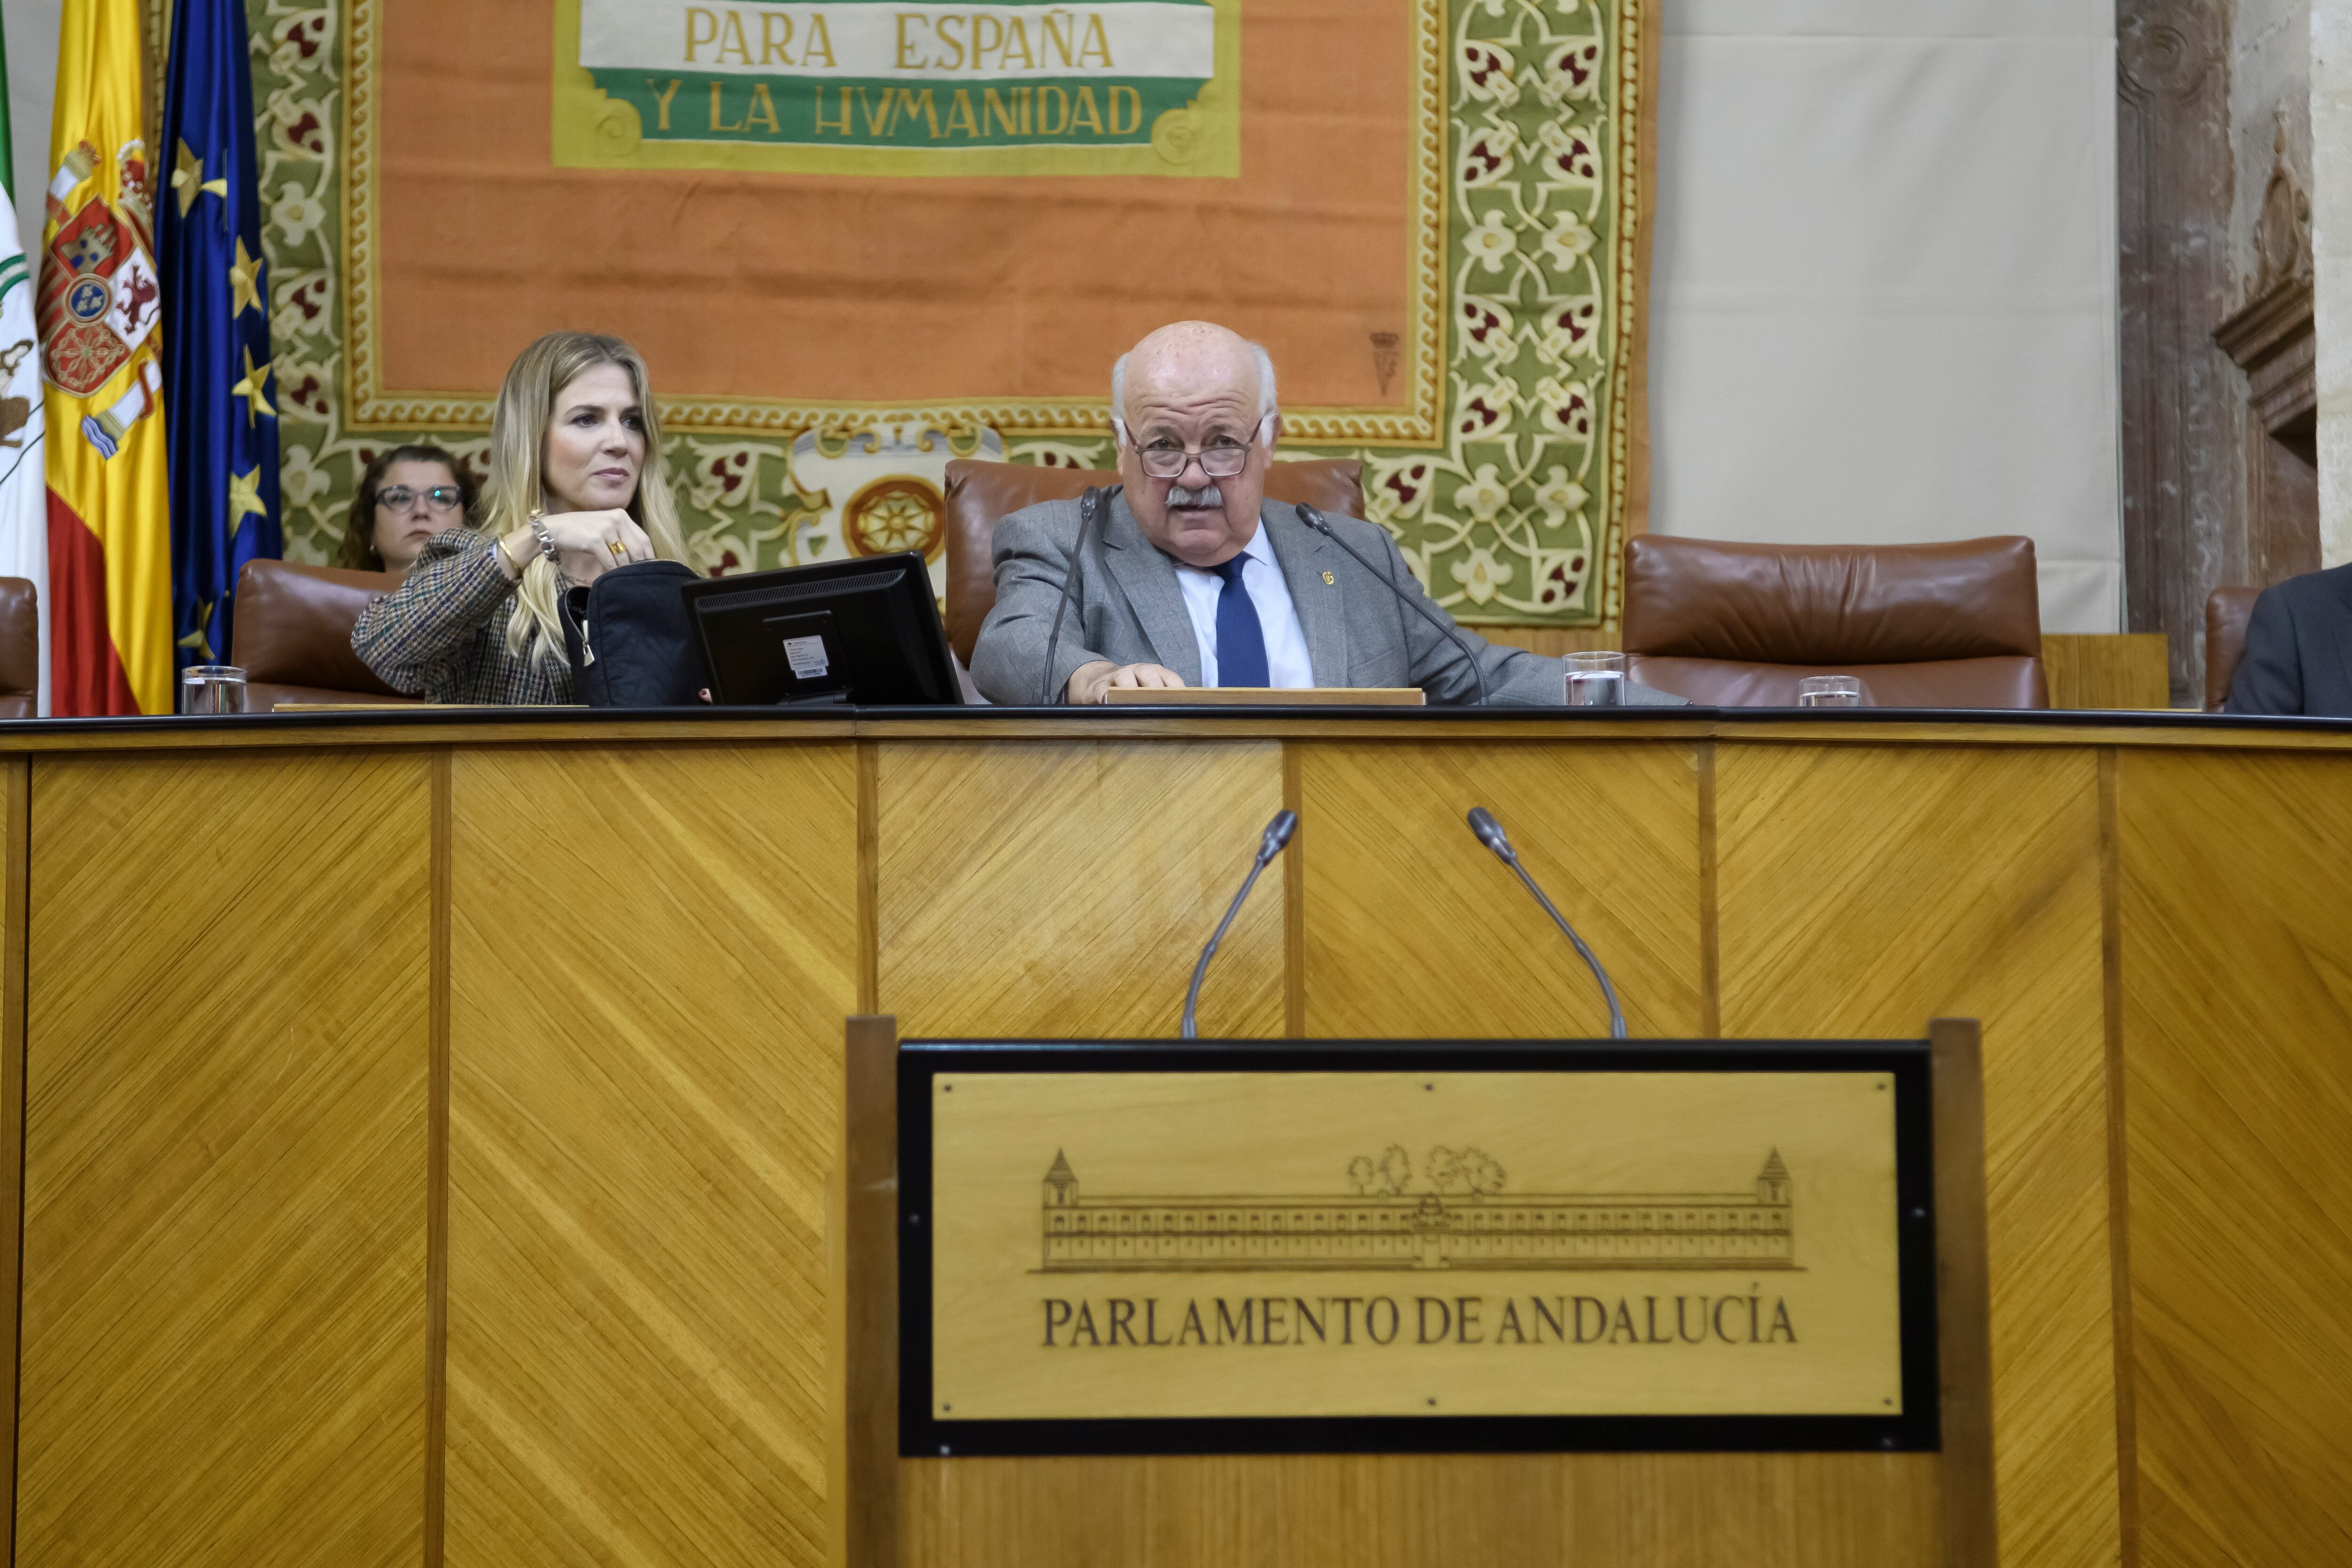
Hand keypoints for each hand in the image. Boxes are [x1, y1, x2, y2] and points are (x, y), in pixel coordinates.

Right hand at [501, 508, 652, 586]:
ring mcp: (606, 529)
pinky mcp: (595, 540)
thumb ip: (621, 537)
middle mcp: (617, 519)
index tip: (650, 570)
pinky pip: (610, 562)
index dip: (649, 556)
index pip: (644, 539)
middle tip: (637, 579)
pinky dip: (610, 572)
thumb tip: (639, 557)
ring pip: (624, 557)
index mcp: (621, 516)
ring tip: (621, 579)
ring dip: (623, 571)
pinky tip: (608, 578)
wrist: (553, 529)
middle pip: (638, 549)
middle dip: (638, 566)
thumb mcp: (604, 528)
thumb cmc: (580, 531)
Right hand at [1067, 661, 1186, 703]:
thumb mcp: (1150, 690)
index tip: (1184, 707)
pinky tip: (1114, 709)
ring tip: (1138, 708)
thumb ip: (1166, 700)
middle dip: (1157, 689)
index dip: (1178, 692)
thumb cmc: (1132, 689)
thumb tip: (1189, 718)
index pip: (1172, 679)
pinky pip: (1103, 691)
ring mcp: (1119, 676)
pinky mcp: (1100, 686)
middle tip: (1162, 706)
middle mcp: (1139, 670)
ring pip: (1126, 679)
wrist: (1099, 679)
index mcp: (1156, 672)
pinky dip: (1108, 699)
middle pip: (1150, 675)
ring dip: (1132, 692)